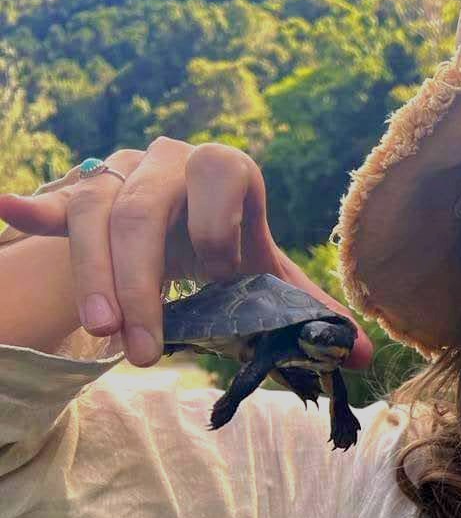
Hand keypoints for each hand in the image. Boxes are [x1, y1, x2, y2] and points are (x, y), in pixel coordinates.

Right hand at [0, 139, 372, 369]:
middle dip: (145, 284)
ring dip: (98, 280)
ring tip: (104, 337)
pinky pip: (57, 202)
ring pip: (100, 215)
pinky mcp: (81, 195)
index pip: (226, 172)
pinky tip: (5, 207)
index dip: (222, 224)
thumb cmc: (230, 251)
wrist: (185, 224)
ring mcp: (122, 174)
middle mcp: (171, 162)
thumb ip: (309, 311)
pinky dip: (33, 208)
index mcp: (228, 172)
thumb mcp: (267, 277)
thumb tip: (368, 354)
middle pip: (147, 209)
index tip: (222, 280)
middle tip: (144, 352)